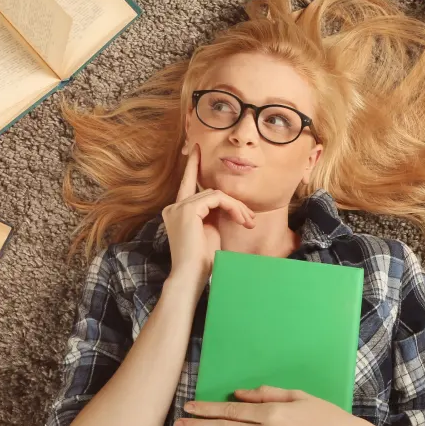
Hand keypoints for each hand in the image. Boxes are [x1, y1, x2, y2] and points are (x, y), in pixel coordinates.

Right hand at [162, 141, 254, 287]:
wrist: (191, 276)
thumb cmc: (202, 261)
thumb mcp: (210, 231)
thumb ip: (212, 213)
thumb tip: (227, 202)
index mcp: (177, 212)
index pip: (187, 183)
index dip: (193, 166)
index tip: (196, 149)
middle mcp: (174, 207)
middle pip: (209, 191)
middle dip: (234, 203)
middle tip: (250, 219)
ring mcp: (179, 207)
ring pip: (216, 194)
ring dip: (237, 208)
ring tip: (249, 223)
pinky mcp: (188, 209)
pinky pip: (218, 198)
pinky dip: (234, 207)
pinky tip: (242, 220)